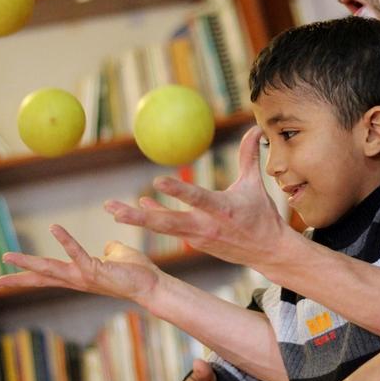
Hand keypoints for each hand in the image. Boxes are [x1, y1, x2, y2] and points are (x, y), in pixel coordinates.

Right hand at [0, 224, 159, 304]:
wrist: (152, 284)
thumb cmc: (137, 271)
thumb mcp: (118, 256)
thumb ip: (109, 250)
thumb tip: (109, 245)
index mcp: (80, 276)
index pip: (49, 276)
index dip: (29, 277)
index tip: (7, 280)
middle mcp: (78, 280)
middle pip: (43, 279)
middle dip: (19, 280)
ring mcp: (85, 277)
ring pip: (52, 270)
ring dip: (30, 263)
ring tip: (9, 256)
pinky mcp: (96, 270)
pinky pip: (78, 253)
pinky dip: (66, 240)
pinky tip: (54, 227)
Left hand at [104, 127, 292, 267]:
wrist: (266, 252)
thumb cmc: (262, 215)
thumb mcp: (255, 184)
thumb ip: (250, 156)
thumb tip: (254, 128)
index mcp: (222, 209)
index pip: (196, 198)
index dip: (177, 191)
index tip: (157, 181)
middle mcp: (205, 225)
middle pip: (166, 222)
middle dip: (138, 216)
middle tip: (113, 208)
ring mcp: (197, 236)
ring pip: (162, 227)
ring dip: (136, 218)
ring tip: (112, 210)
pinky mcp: (194, 242)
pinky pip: (169, 228)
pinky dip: (153, 216)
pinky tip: (138, 206)